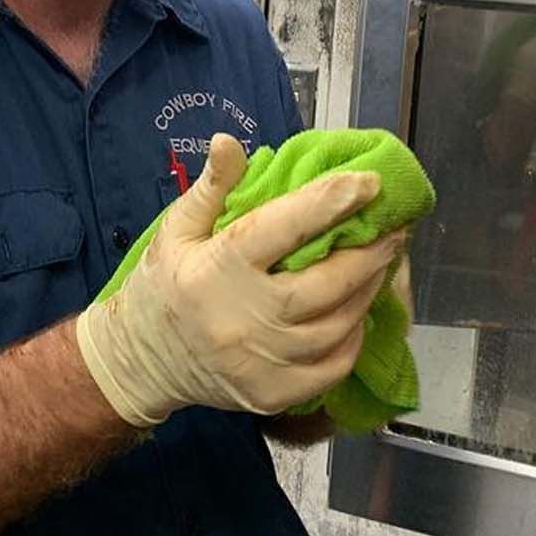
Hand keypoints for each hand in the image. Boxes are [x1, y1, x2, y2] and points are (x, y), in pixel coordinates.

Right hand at [74, 134, 400, 425]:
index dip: (327, 203)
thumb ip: (211, 188)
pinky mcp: (273, 393)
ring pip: (336, 327)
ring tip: (382, 264)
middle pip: (325, 286)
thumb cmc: (163, 286)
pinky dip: (353, 337)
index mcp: (217, 269)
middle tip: (395, 230)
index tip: (368, 183)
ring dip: (367, 292)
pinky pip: (332, 365)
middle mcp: (243, 318)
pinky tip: (356, 311)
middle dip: (368, 255)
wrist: (140, 363)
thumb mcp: (176, 230)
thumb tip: (228, 141)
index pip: (280, 230)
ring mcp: (261, 362)